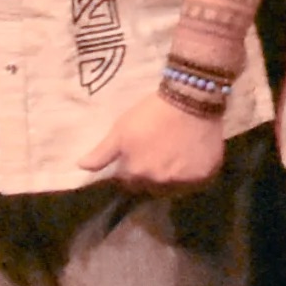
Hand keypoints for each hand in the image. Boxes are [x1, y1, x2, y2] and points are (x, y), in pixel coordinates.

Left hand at [98, 88, 230, 193]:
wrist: (189, 98)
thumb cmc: (151, 113)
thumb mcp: (121, 130)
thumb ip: (101, 154)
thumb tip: (80, 167)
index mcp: (136, 174)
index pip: (129, 183)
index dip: (133, 168)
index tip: (141, 154)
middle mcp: (159, 183)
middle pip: (152, 187)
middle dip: (152, 175)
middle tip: (159, 153)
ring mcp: (184, 181)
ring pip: (174, 187)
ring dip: (173, 177)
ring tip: (177, 155)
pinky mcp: (205, 176)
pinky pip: (196, 183)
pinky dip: (193, 174)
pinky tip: (192, 157)